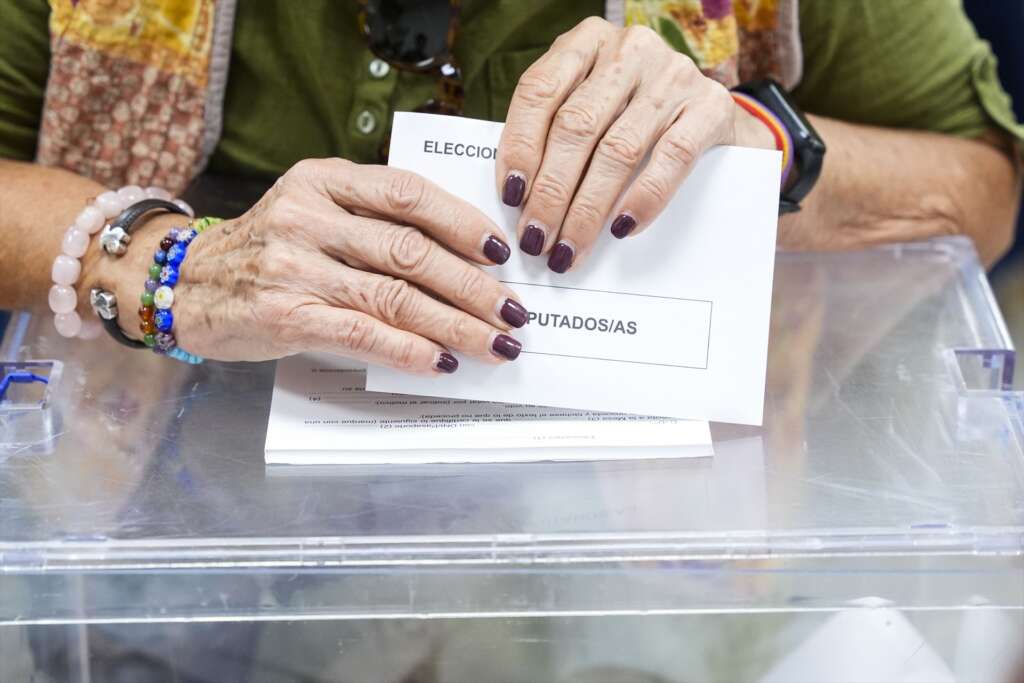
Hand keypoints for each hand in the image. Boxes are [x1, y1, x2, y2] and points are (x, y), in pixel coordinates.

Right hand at [97, 159, 527, 372]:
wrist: (181, 282)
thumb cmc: (265, 250)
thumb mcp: (312, 210)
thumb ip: (371, 220)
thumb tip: (462, 257)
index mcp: (324, 180)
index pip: (408, 193)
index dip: (463, 223)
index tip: (502, 252)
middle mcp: (309, 216)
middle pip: (411, 250)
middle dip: (473, 286)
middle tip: (515, 312)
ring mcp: (294, 266)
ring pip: (394, 296)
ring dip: (455, 325)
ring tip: (497, 344)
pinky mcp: (285, 315)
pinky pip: (361, 333)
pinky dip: (408, 350)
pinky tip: (442, 364)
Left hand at [496, 16, 774, 271]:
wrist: (711, 115)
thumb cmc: (632, 116)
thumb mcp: (591, 106)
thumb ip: (555, 134)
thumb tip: (520, 198)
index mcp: (587, 41)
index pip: (539, 91)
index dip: (520, 146)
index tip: (510, 196)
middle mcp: (629, 49)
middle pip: (576, 127)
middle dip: (550, 193)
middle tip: (536, 239)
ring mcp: (673, 75)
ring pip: (618, 150)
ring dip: (588, 209)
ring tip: (569, 248)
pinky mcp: (710, 106)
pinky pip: (671, 158)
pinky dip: (643, 198)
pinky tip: (621, 228)